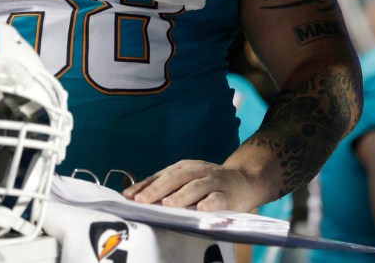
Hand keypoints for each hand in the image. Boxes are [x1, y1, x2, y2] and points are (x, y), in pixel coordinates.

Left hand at [123, 159, 264, 212]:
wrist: (244, 181)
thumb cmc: (209, 183)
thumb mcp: (187, 179)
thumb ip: (164, 185)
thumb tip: (133, 194)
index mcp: (185, 167)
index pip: (162, 175)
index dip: (146, 185)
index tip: (130, 196)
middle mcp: (198, 171)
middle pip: (176, 178)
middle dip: (158, 189)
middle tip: (143, 200)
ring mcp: (214, 181)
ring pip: (197, 186)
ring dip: (182, 195)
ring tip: (169, 203)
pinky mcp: (228, 193)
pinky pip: (218, 198)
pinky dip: (210, 202)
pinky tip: (202, 208)